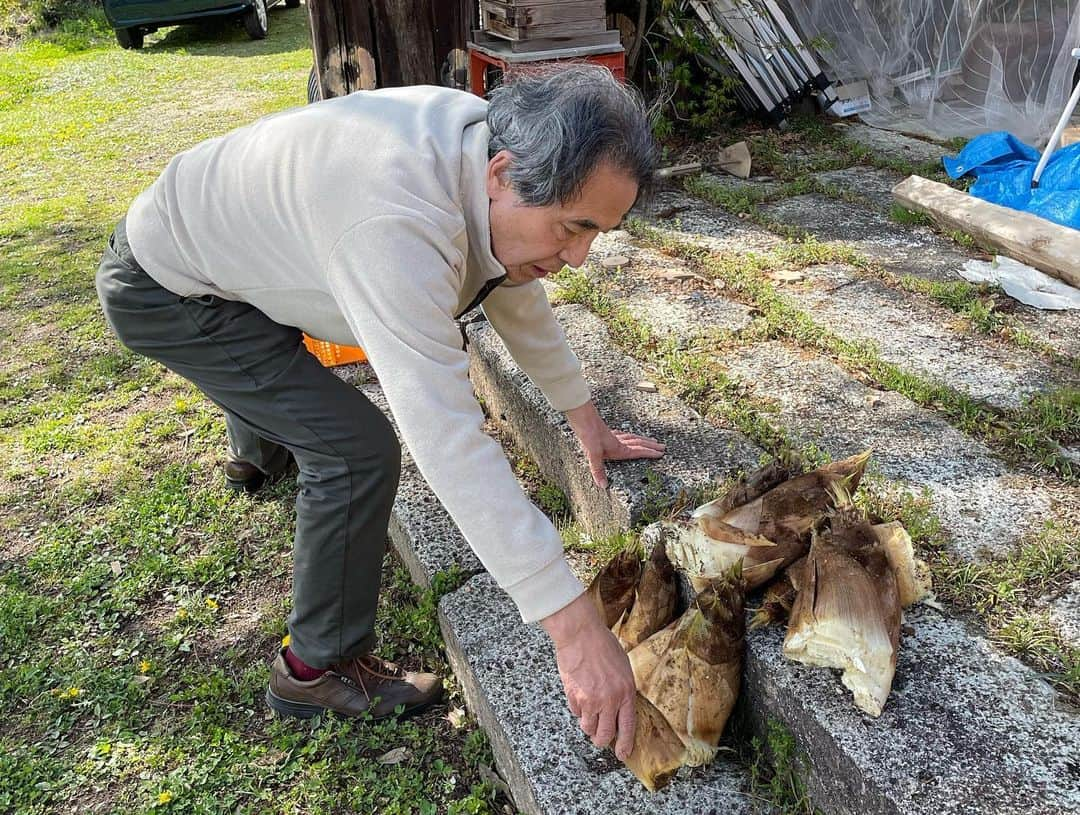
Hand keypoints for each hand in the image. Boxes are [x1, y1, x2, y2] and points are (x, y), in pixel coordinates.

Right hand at [541, 593, 636, 759]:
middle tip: (599, 738)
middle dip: (602, 740)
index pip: (628, 726)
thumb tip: (619, 706)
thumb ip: (622, 689)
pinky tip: (579, 695)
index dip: (625, 744)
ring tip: (588, 713)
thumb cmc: (602, 644)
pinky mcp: (574, 696)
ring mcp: (590, 700)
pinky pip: (575, 713)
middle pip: (605, 735)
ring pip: (588, 728)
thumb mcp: (622, 667)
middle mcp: (610, 700)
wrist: (580, 634)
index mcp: (626, 691)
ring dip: (588, 725)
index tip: (622, 753)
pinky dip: (577, 710)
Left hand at [564, 401, 665, 488]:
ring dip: (643, 440)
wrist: (582, 417)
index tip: (661, 454)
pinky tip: (625, 436)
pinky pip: (622, 434)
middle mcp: (618, 441)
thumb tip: (603, 485)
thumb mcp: (593, 454)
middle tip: (662, 447)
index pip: (638, 451)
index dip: (650, 453)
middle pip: (639, 443)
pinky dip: (628, 436)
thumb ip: (598, 470)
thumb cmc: (588, 433)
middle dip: (651, 446)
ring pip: (632, 437)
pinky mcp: (606, 432)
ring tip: (651, 441)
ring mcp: (613, 436)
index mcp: (618, 448)